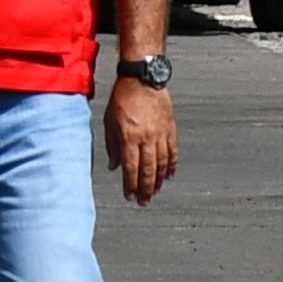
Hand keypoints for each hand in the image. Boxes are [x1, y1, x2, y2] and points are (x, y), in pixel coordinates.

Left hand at [105, 76, 177, 202]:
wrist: (142, 79)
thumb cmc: (122, 98)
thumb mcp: (109, 121)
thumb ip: (112, 145)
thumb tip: (114, 166)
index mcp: (129, 137)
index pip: (130, 168)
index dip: (130, 185)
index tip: (130, 196)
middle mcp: (146, 138)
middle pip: (148, 170)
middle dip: (146, 189)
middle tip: (144, 201)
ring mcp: (160, 134)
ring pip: (162, 164)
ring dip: (159, 181)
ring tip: (155, 191)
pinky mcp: (170, 129)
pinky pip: (173, 152)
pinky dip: (172, 166)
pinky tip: (169, 175)